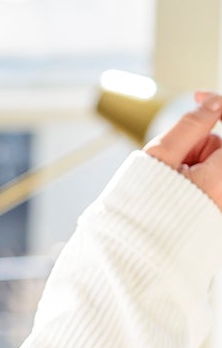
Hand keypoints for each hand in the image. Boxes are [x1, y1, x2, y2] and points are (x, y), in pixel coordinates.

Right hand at [144, 90, 221, 212]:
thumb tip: (214, 103)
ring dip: (196, 161)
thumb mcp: (161, 156)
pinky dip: (196, 177)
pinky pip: (210, 180)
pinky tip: (178, 190)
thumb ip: (191, 125)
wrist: (134, 249)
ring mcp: (220, 202)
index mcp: (220, 178)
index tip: (199, 98)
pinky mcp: (214, 210)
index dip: (218, 108)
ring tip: (171, 180)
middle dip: (198, 144)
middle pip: (219, 147)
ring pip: (214, 163)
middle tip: (174, 159)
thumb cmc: (142, 206)